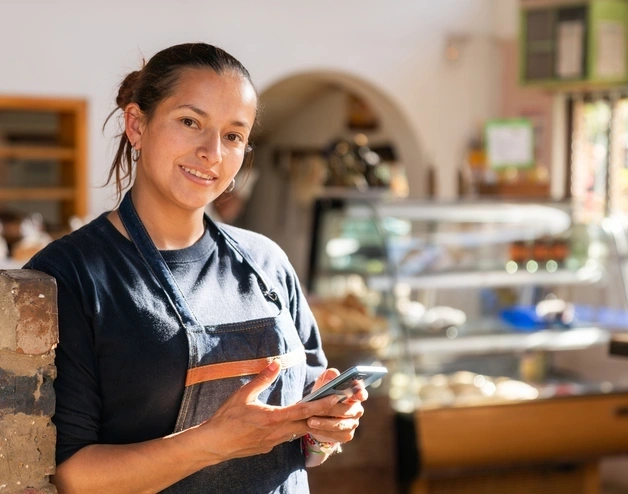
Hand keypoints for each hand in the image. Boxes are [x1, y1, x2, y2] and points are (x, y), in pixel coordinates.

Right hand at [190, 360, 339, 463]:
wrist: (214, 444)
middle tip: (341, 405)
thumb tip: (276, 363)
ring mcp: (274, 442)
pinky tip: (301, 422)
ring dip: (314, 422)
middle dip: (326, 414)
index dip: (322, 404)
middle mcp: (278, 432)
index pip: (304, 410)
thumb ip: (262, 379)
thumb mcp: (243, 395)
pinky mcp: (269, 446)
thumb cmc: (227, 418)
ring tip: (326, 411)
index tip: (337, 398)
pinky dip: (299, 428)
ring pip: (300, 431)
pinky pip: (289, 436)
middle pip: (309, 423)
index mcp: (274, 418)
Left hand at [306, 368, 366, 443]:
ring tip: (310, 421)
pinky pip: (335, 434)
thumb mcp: (322, 387)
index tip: (358, 393)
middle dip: (329, 409)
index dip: (361, 393)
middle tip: (316, 409)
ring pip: (340, 424)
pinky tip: (312, 428)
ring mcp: (353, 423)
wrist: (317, 419)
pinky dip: (322, 431)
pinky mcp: (347, 435)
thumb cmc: (322, 398)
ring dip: (324, 423)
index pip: (361, 393)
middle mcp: (356, 410)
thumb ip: (327, 378)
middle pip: (346, 410)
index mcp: (353, 395)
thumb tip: (333, 373)